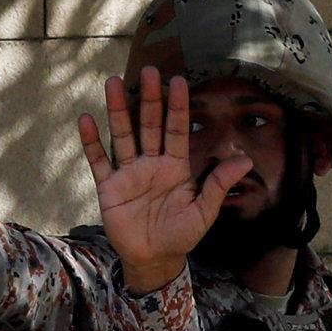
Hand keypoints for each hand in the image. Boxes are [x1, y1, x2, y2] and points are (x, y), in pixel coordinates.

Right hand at [74, 69, 245, 292]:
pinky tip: (86, 120)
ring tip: (114, 83)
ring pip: (123, 135)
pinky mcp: (109, 187)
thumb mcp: (204, 211)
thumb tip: (245, 158)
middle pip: (149, 124)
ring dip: (119, 110)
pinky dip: (92, 142)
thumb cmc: (181, 235)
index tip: (179, 81)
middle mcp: (151, 163)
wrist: (154, 260)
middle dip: (150, 98)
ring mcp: (129, 173)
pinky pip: (99, 161)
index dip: (177, 106)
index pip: (176, 129)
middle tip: (149, 70)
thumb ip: (219, 184)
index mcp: (175, 166)